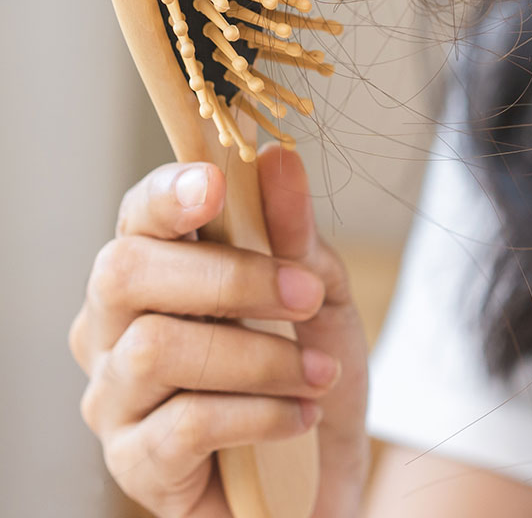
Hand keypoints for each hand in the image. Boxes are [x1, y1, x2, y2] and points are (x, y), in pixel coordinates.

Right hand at [69, 146, 370, 517]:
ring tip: (319, 372)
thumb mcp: (320, 292)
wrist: (326, 465)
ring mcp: (114, 397)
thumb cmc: (309, 365)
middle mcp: (114, 328)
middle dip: (230, 277)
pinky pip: (185, 425)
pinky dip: (260, 414)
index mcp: (155, 271)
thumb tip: (277, 157)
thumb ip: (295, 233)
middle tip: (308, 296)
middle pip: (125, 272)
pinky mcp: (134, 463)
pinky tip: (300, 416)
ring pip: (157, 349)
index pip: (135, 216)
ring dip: (260, 356)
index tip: (216, 183)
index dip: (167, 194)